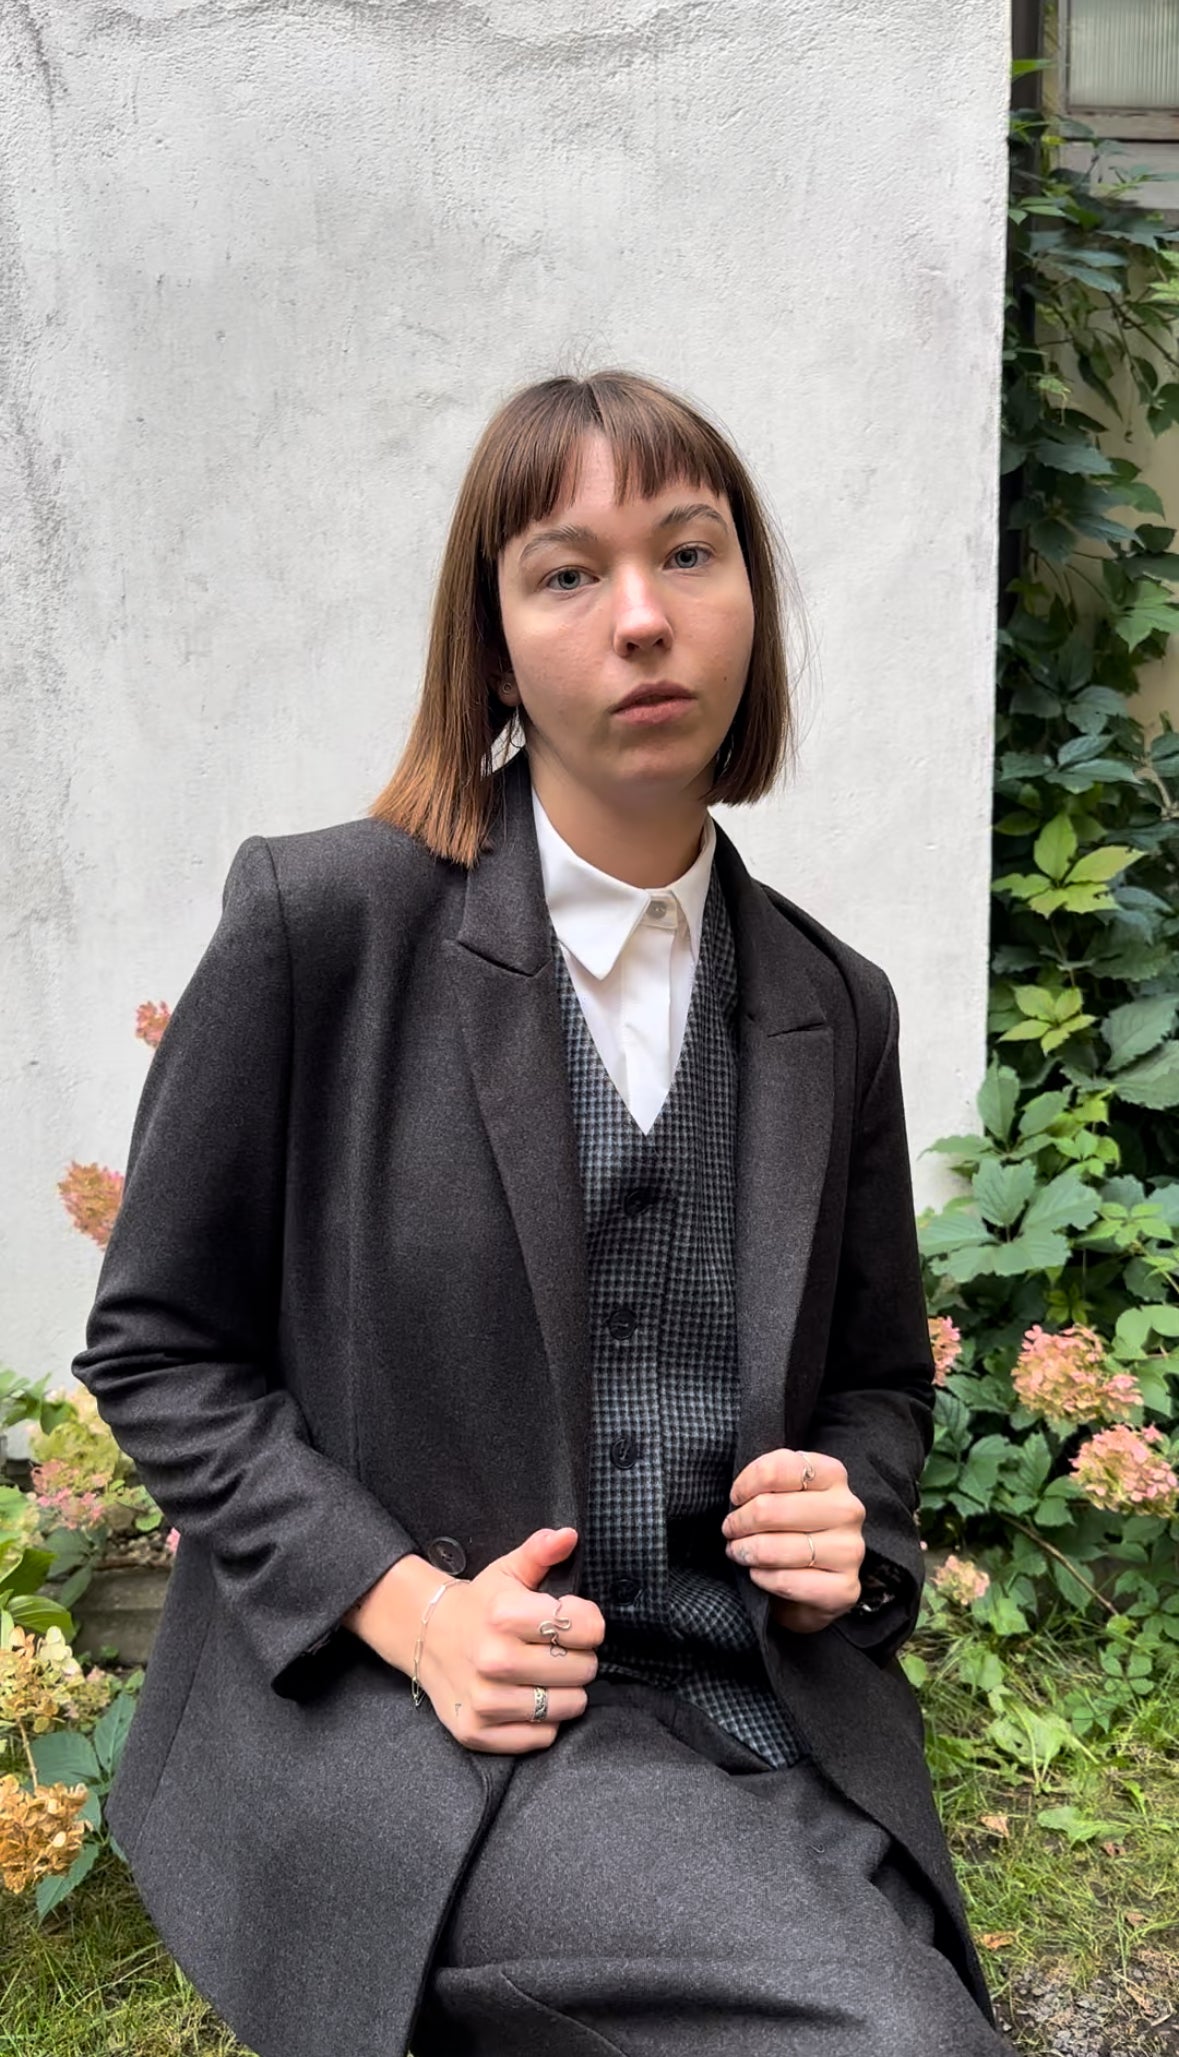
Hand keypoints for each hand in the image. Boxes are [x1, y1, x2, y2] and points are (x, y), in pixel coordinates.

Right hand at [418, 1526, 603, 1753]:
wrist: (427, 1637)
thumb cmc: (481, 1605)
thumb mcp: (508, 1571)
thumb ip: (541, 1551)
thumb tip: (569, 1535)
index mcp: (505, 1614)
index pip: (587, 1627)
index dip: (589, 1624)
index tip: (573, 1621)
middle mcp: (493, 1659)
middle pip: (583, 1669)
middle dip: (580, 1658)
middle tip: (559, 1650)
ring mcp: (484, 1700)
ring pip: (568, 1705)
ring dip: (566, 1691)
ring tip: (546, 1674)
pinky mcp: (477, 1731)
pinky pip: (542, 1736)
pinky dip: (544, 1721)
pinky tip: (527, 1698)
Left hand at [722, 1448, 865, 1634]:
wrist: (814, 1583)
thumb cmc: (790, 1528)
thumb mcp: (783, 1493)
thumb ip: (768, 1482)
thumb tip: (739, 1496)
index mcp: (833, 1476)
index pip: (781, 1467)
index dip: (747, 1483)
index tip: (736, 1498)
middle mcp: (848, 1509)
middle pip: (772, 1509)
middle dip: (740, 1522)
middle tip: (730, 1530)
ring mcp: (850, 1551)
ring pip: (778, 1548)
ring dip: (747, 1551)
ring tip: (738, 1551)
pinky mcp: (844, 1588)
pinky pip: (788, 1581)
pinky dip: (763, 1578)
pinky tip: (757, 1574)